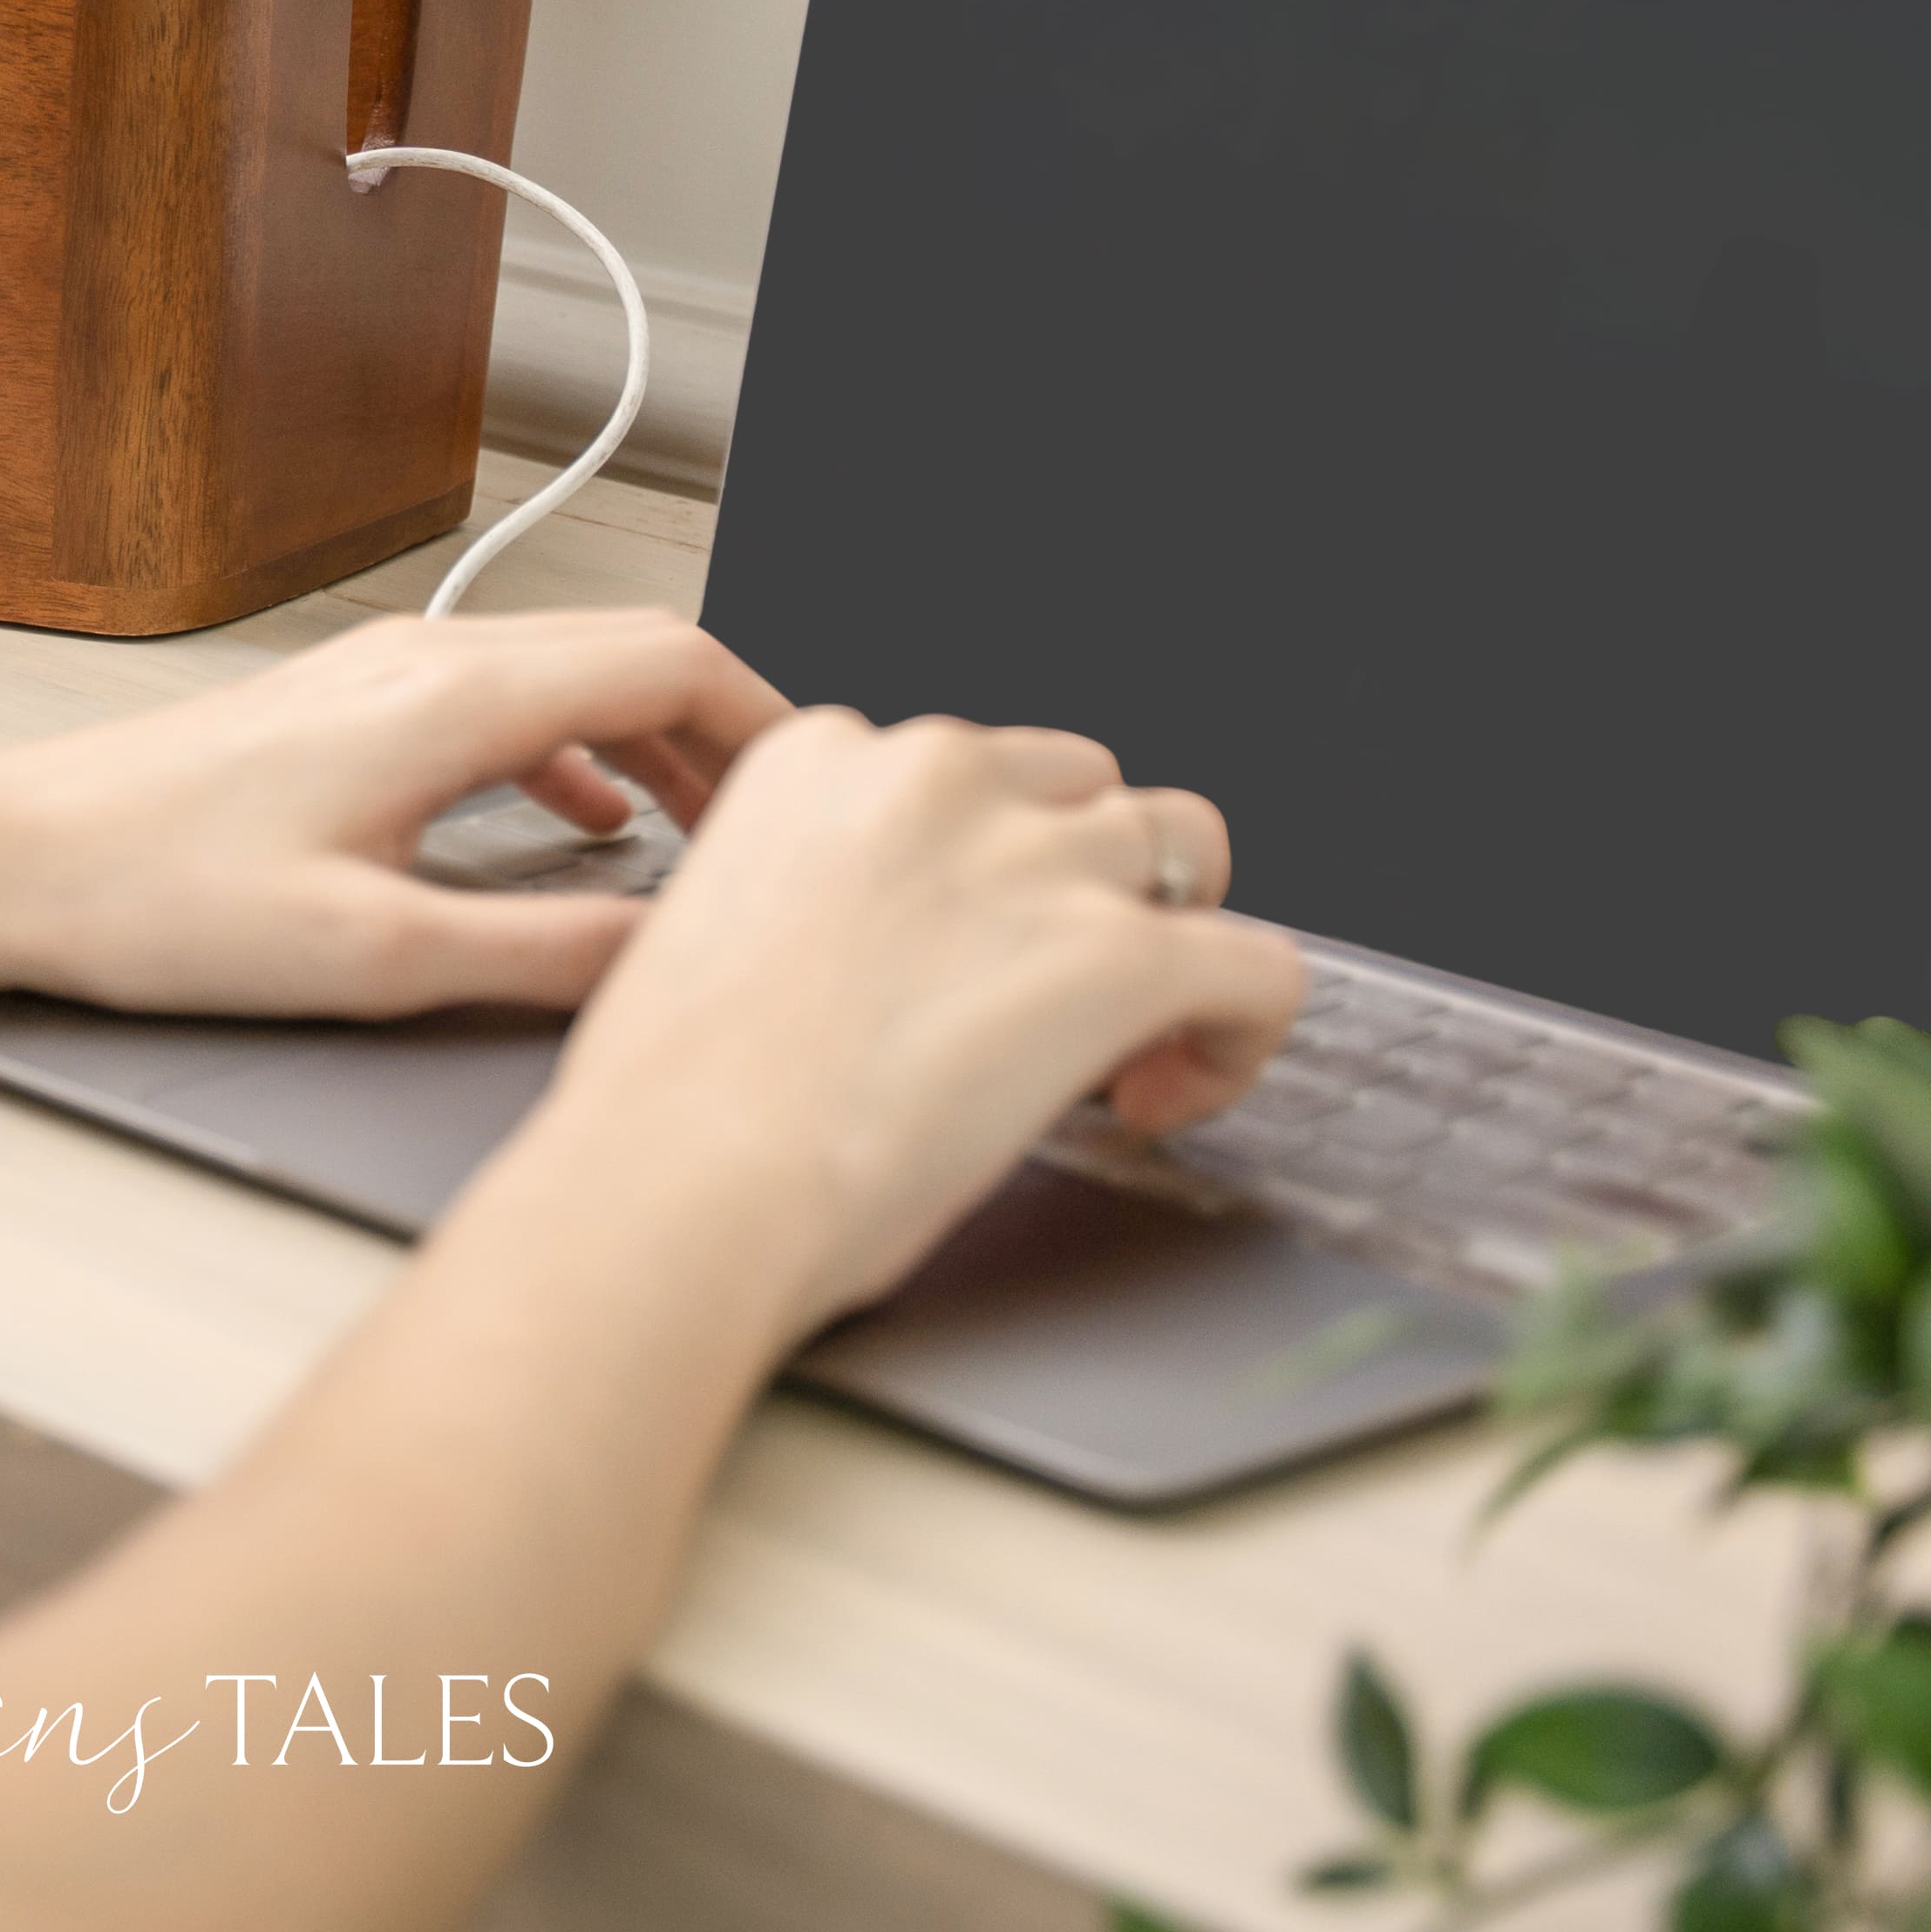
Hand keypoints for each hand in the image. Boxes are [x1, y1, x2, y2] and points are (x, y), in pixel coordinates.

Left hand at [0, 608, 794, 1020]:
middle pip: (631, 652)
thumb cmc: (159, 900)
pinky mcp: (347, 707)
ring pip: (568, 676)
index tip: (823, 803)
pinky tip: (580, 822)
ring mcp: (380, 674)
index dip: (769, 726)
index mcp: (451, 697)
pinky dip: (574, 750)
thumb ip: (540, 951)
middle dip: (729, 736)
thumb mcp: (375, 957)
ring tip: (706, 842)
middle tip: (790, 834)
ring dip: (653, 745)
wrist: (16, 860)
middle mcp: (423, 658)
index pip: (669, 660)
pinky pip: (503, 702)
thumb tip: (668, 958)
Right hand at [535, 706, 1303, 1329]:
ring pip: (1185, 843)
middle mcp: (932, 775)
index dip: (984, 871)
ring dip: (1161, 937)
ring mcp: (1033, 859)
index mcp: (820, 758)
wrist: (682, 1173)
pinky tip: (1172, 1093)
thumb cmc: (672, 1095)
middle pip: (1082, 787)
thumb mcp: (721, 923)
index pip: (962, 769)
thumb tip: (893, 951)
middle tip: (1046, 995)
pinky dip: (1238, 1035)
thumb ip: (817, 891)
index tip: (964, 960)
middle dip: (1082, 882)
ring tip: (1119, 1043)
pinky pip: (1258, 966)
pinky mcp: (1116, 957)